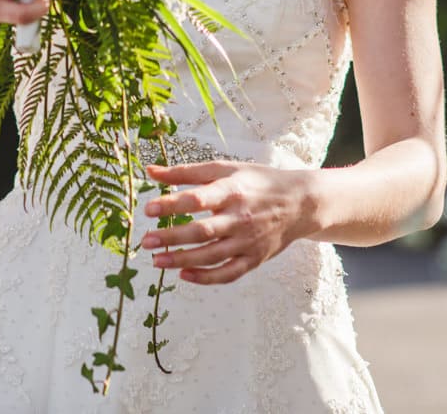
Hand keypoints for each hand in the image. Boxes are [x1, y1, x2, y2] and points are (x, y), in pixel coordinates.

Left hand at [140, 162, 322, 284]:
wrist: (300, 203)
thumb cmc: (257, 182)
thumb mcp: (225, 169)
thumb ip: (186, 172)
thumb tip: (150, 172)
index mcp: (232, 191)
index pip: (197, 199)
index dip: (171, 205)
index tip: (148, 209)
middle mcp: (240, 218)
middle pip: (202, 231)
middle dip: (171, 237)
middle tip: (146, 241)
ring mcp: (248, 241)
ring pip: (211, 256)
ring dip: (182, 260)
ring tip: (157, 261)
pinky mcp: (254, 259)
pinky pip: (228, 273)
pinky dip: (206, 277)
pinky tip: (184, 275)